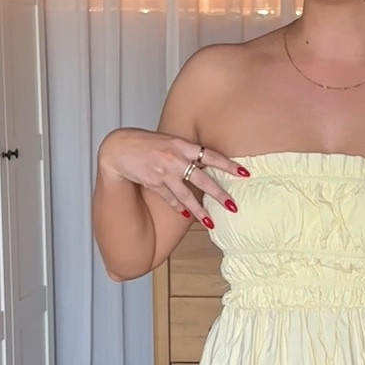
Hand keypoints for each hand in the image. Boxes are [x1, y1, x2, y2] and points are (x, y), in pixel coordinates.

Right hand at [98, 129, 244, 219]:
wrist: (119, 148)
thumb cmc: (147, 143)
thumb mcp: (170, 141)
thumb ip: (188, 152)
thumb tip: (207, 164)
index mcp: (182, 145)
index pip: (211, 156)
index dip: (229, 165)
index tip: (245, 173)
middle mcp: (175, 159)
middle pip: (202, 179)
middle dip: (219, 194)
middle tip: (233, 206)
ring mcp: (164, 172)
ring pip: (185, 196)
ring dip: (199, 211)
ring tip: (211, 223)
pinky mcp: (153, 183)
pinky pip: (170, 199)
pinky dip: (178, 207)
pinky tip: (187, 215)